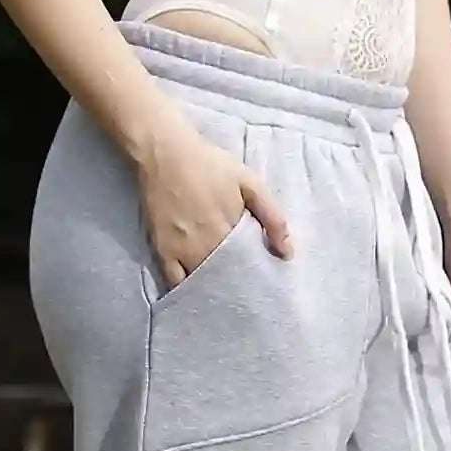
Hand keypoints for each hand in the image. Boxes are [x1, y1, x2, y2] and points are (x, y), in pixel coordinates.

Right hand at [134, 118, 292, 290]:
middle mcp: (205, 245)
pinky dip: (186, 289)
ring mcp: (181, 250)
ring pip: (202, 282)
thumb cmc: (210, 165)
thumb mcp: (250, 183)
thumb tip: (288, 252)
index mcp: (230, 230)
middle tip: (248, 294)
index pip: (249, 268)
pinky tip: (196, 293)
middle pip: (226, 279)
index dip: (257, 277)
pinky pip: (173, 280)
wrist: (165, 153)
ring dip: (214, 290)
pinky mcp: (162, 249)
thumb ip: (272, 217)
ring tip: (226, 296)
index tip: (265, 284)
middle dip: (238, 287)